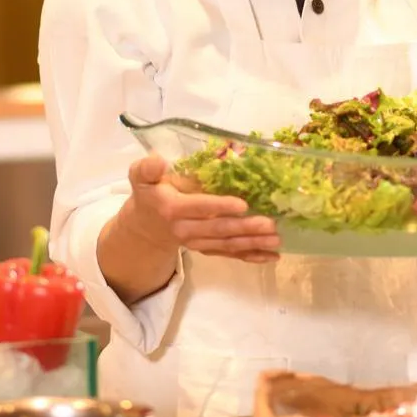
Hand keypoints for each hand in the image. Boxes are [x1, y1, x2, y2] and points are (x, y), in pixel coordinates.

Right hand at [121, 154, 280, 262]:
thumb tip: (158, 160)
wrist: (146, 226)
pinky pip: (229, 254)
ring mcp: (197, 242)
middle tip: (270, 224)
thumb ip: (146, 169)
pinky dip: (251, 256)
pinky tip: (271, 256)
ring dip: (253, 243)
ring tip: (276, 239)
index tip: (243, 204)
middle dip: (245, 228)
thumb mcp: (141, 177)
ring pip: (227, 244)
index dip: (220, 206)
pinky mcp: (207, 249)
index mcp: (172, 208)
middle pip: (218, 230)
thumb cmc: (150, 193)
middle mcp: (184, 229)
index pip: (199, 207)